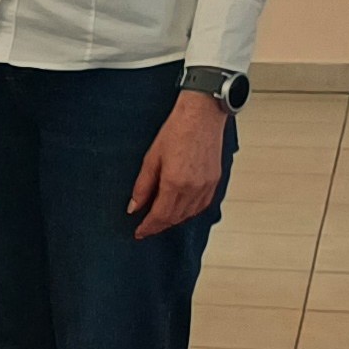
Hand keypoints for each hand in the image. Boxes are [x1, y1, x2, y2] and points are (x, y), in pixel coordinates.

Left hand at [128, 91, 226, 240]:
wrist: (201, 115)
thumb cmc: (176, 130)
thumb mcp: (151, 158)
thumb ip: (142, 186)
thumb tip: (134, 207)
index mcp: (175, 183)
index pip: (160, 216)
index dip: (148, 227)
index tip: (139, 233)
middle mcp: (194, 188)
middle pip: (175, 218)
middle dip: (159, 225)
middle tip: (146, 227)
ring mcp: (207, 185)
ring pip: (189, 214)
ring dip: (174, 220)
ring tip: (160, 219)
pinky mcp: (215, 180)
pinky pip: (202, 205)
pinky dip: (189, 211)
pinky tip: (180, 209)